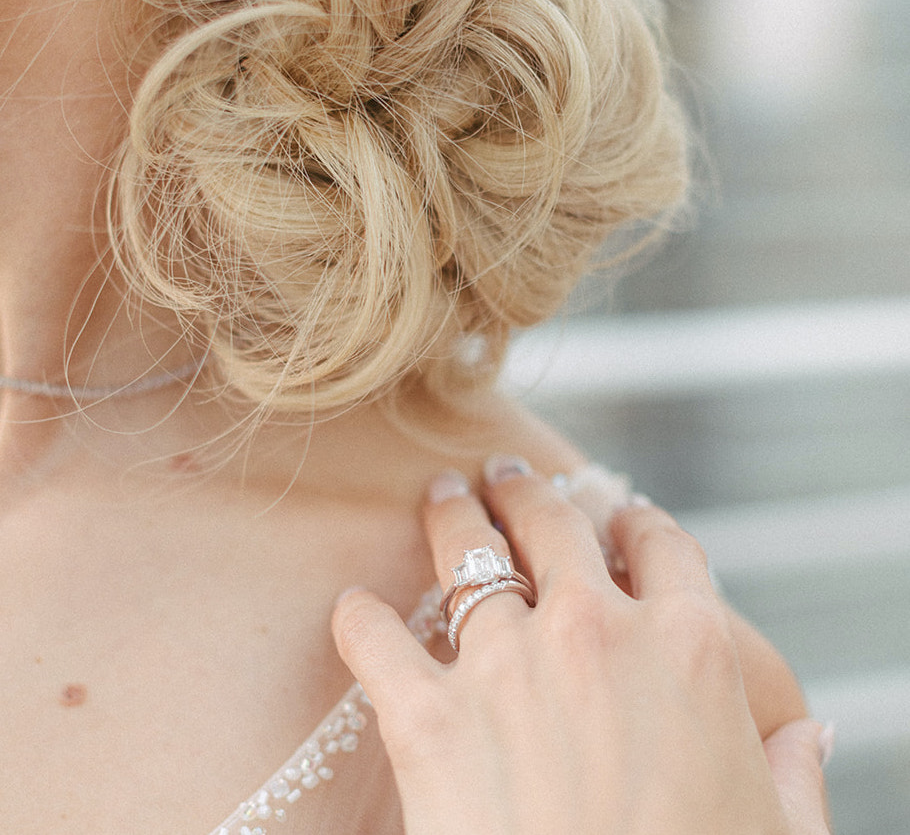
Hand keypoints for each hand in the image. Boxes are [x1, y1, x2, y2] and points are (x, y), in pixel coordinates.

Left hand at [332, 458, 830, 834]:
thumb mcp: (780, 834)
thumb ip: (794, 772)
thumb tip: (808, 737)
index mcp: (687, 650)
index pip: (664, 547)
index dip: (639, 523)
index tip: (619, 515)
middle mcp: (595, 634)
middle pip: (555, 525)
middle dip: (529, 490)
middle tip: (507, 474)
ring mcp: (506, 668)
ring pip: (468, 555)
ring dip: (451, 515)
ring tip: (442, 494)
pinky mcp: (429, 722)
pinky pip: (377, 642)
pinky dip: (359, 621)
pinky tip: (352, 609)